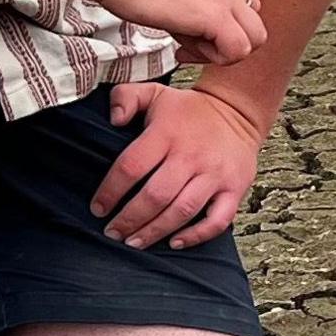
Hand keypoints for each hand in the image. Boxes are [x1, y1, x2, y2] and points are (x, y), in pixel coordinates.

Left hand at [92, 82, 266, 250]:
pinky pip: (217, 220)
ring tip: (134, 242)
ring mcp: (215, 174)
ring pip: (182, 211)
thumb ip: (126, 98)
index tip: (98, 208)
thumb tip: (113, 119)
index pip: (131, 166)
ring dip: (155, 231)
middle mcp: (191, 155)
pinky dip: (196, 235)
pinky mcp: (234, 188)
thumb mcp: (155, 93)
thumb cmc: (189, 110)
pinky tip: (176, 242)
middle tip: (113, 233)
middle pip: (155, 196)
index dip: (111, 191)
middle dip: (129, 219)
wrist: (237, 111)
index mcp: (167, 133)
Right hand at [100, 0, 262, 66]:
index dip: (225, 27)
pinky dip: (211, 59)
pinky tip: (181, 50)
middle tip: (195, 47)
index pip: (247, 7)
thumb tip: (193, 24)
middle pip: (255, 26)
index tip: (197, 34)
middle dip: (228, 44)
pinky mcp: (215, 15)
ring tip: (187, 48)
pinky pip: (236, 51)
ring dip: (221, 53)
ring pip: (253, 41)